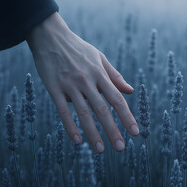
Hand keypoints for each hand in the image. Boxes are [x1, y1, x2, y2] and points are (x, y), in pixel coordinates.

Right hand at [26, 12, 138, 152]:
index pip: (117, 99)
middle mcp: (87, 81)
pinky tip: (77, 141)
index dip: (127, 117)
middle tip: (121, 148)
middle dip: (113, 130)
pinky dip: (70, 126)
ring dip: (93, 133)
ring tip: (100, 150)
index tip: (135, 132)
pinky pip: (63, 111)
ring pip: (84, 113)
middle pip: (102, 109)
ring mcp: (70, 85)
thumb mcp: (100, 58)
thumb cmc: (78, 48)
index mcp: (100, 74)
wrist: (50, 36)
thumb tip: (130, 91)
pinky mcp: (54, 88)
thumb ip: (115, 76)